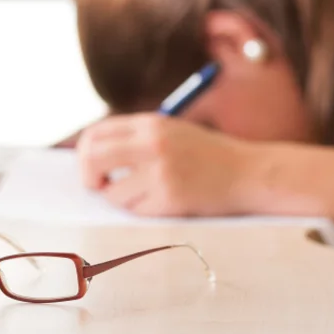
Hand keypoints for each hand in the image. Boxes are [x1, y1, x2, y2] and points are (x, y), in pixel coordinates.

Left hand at [76, 113, 255, 216]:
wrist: (249, 173)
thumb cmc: (206, 155)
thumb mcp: (170, 132)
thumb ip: (134, 138)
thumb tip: (89, 156)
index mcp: (150, 123)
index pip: (96, 133)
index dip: (84, 152)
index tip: (90, 166)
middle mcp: (152, 144)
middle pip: (93, 157)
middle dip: (87, 176)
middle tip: (96, 186)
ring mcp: (161, 171)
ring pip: (112, 192)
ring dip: (120, 199)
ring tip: (144, 194)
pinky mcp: (170, 198)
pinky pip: (135, 211)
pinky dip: (142, 211)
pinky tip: (163, 202)